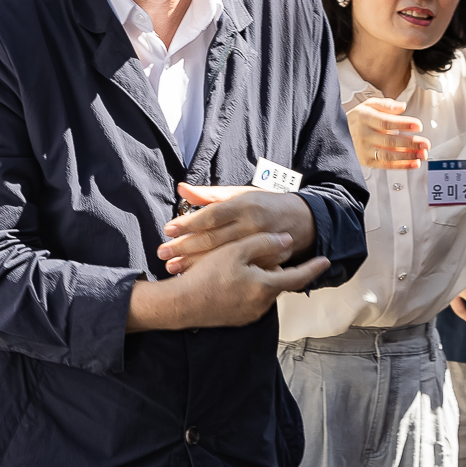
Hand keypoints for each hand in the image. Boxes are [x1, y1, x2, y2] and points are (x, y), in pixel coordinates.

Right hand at [138, 231, 329, 328]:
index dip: (313, 268)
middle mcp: (262, 304)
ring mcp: (250, 314)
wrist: (182, 305)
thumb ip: (263, 243)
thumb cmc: (207, 276)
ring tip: (245, 265)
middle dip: (278, 269)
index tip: (326, 261)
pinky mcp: (238, 319)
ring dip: (261, 278)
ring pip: (264, 291)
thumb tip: (286, 241)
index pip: (298, 277)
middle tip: (270, 254)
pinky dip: (249, 288)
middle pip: (279, 283)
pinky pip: (251, 300)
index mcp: (265, 287)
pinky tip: (233, 279)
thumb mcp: (235, 250)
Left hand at [160, 183, 312, 273]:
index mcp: (245, 205)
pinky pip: (238, 269)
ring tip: (173, 267)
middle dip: (185, 247)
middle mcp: (252, 225)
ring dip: (195, 263)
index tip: (169, 229)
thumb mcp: (240, 194)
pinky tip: (198, 277)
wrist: (302, 221)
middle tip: (163, 252)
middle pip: (213, 238)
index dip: (189, 223)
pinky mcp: (266, 262)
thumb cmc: (266, 205)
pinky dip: (217, 273)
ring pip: (223, 257)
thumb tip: (182, 189)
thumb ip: (210, 195)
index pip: (212, 215)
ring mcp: (260, 246)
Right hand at [345, 94, 426, 170]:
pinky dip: (402, 165)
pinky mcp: (367, 161)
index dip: (403, 124)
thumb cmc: (358, 119)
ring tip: (422, 154)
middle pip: (389, 140)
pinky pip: (386, 165)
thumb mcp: (368, 105)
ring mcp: (365, 149)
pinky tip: (414, 163)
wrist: (338, 133)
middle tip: (425, 143)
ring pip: (389, 154)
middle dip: (410, 143)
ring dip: (408, 156)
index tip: (418, 125)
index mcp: (365, 117)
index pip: (386, 122)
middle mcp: (364, 134)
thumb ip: (386, 104)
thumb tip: (402, 106)